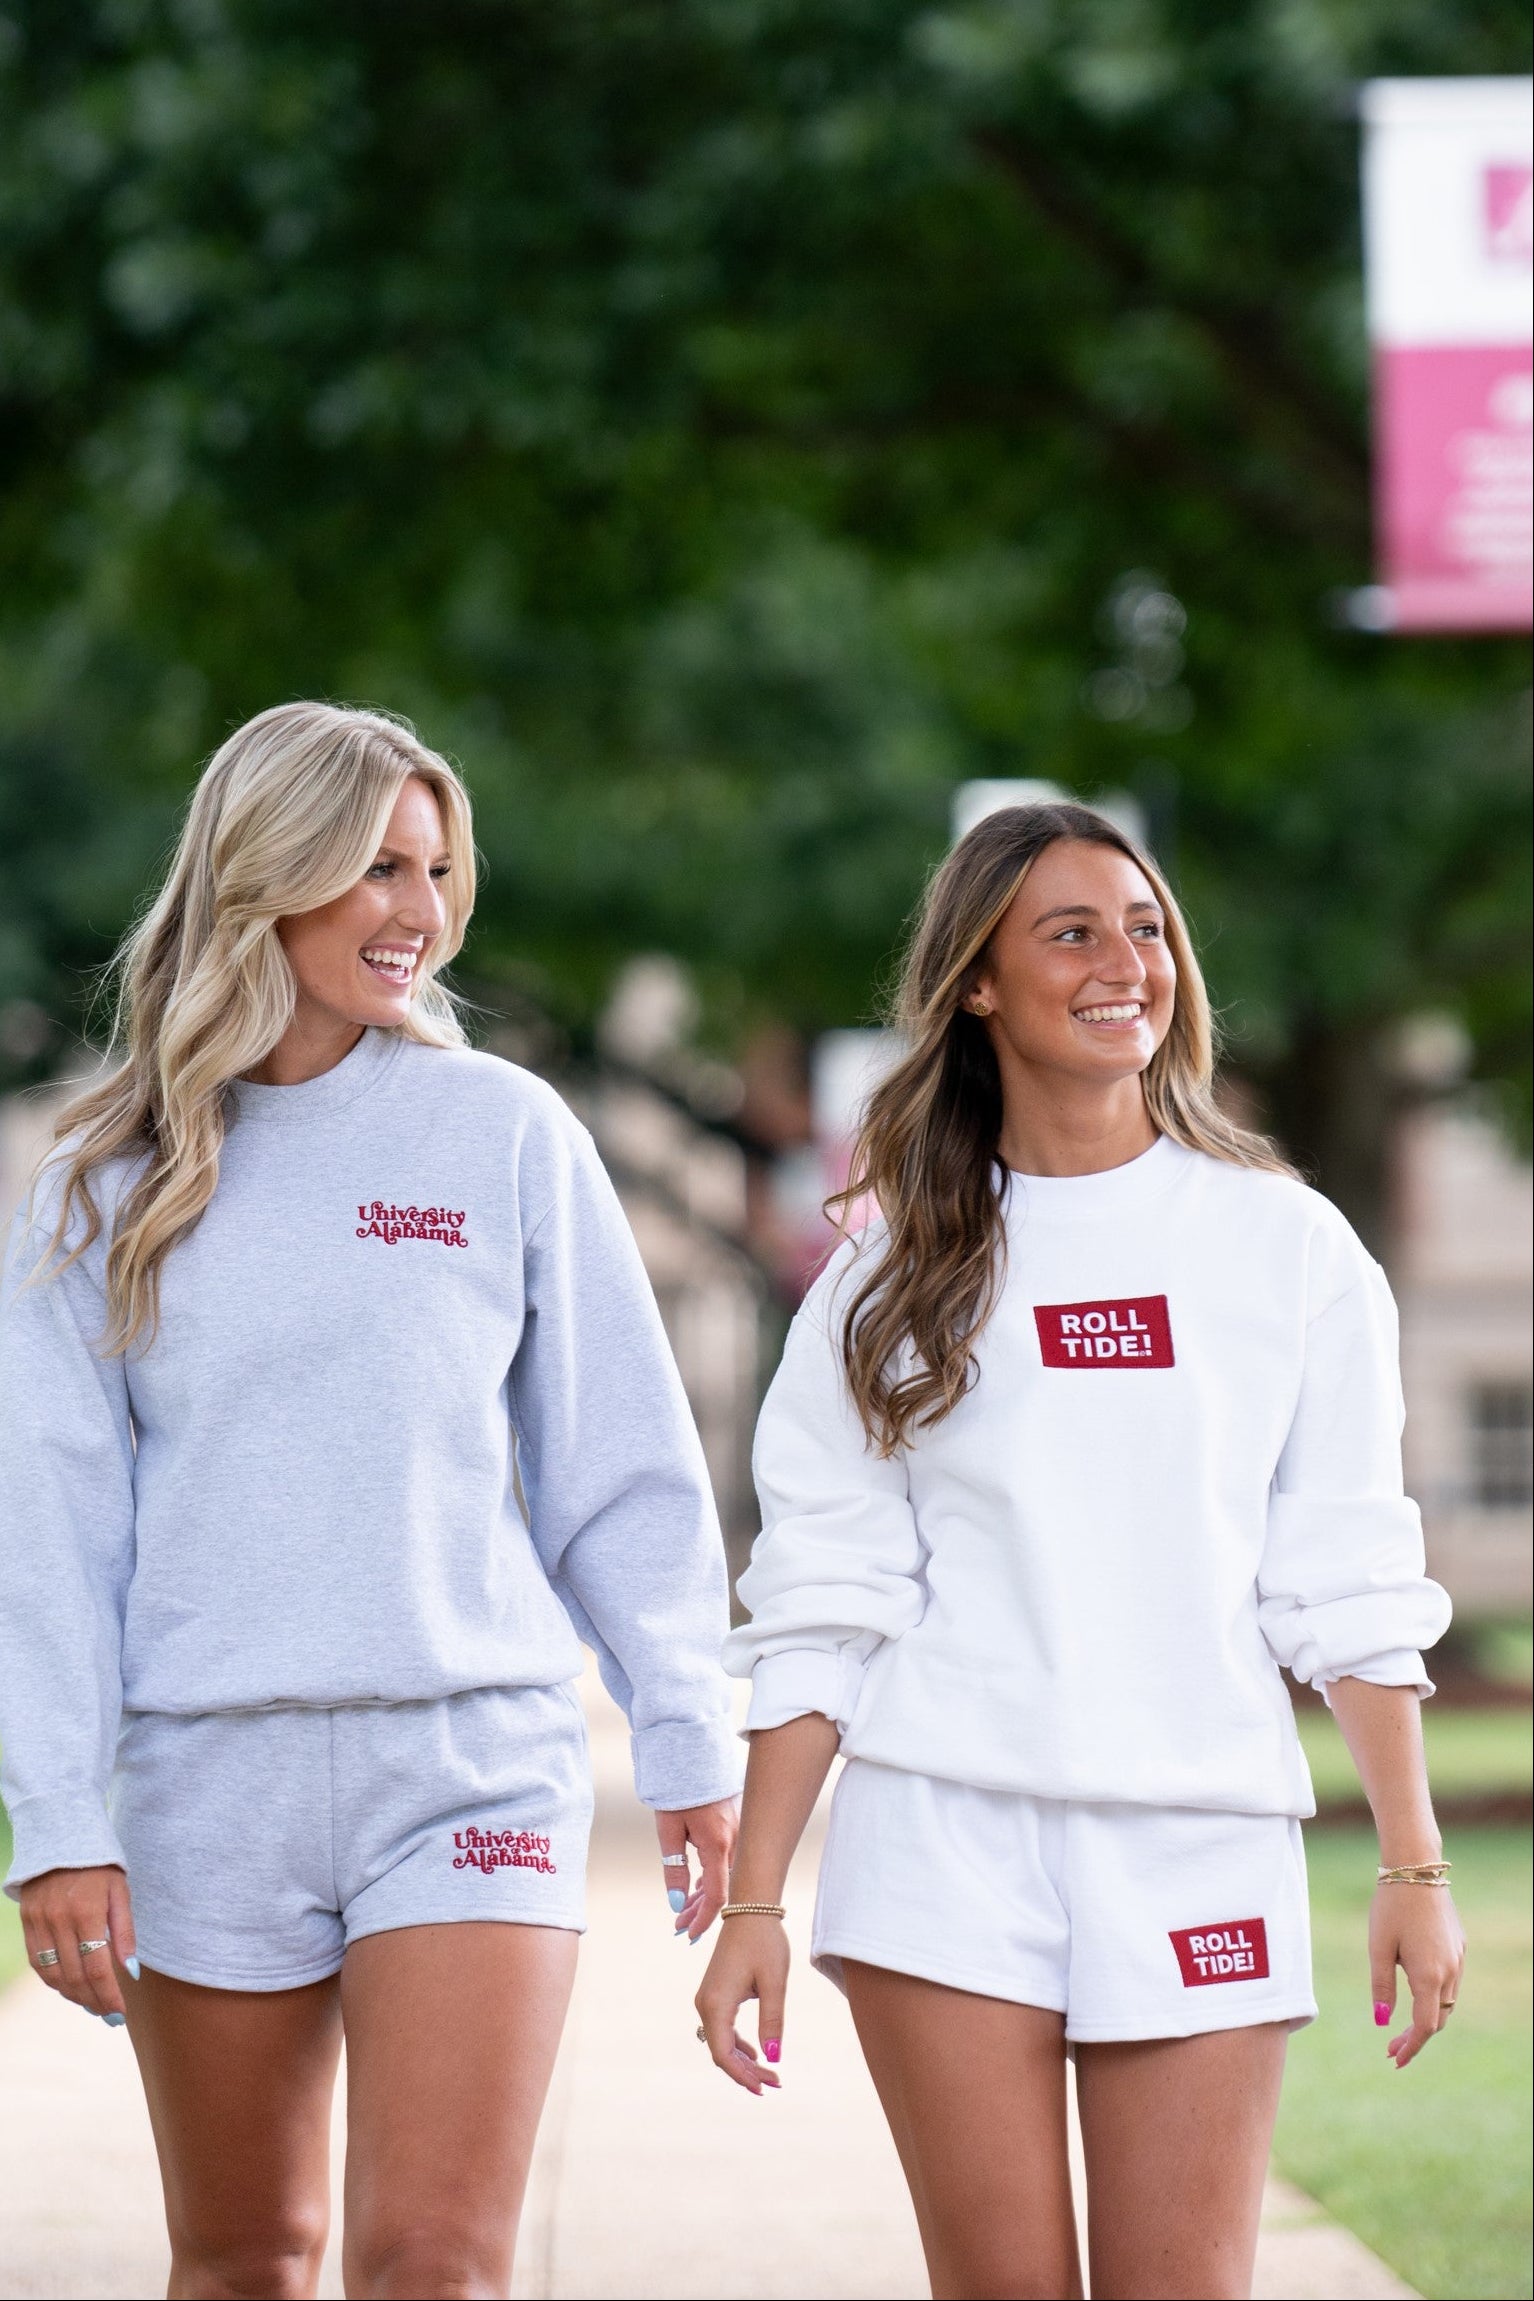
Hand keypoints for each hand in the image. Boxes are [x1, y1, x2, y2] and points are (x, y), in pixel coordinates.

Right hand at [18, 1866, 137, 2023]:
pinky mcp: (27, 1922)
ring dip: (72, 1995)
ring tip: (92, 2004)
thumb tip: (131, 1972)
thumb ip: (124, 1932)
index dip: (108, 1995)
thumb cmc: (100, 1865)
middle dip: (93, 2001)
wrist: (62, 1836)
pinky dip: (53, 1980)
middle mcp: (59, 1920)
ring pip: (52, 1975)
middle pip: (74, 1976)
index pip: (97, 1968)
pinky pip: (37, 1962)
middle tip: (109, 2015)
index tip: (120, 2013)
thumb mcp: (120, 1892)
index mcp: (87, 1911)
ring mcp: (38, 1922)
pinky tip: (69, 1986)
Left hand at [654, 1798, 737, 1941]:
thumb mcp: (668, 1831)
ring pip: (728, 1875)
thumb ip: (675, 1869)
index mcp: (718, 1844)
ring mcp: (738, 1831)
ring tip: (684, 1910)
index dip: (704, 1920)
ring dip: (706, 1894)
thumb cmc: (676, 1790)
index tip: (688, 1934)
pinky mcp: (736, 1824)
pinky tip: (699, 1885)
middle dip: (701, 1911)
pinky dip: (714, 1876)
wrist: (690, 1752)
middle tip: (679, 1926)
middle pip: (724, 1888)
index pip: (718, 1896)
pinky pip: (729, 1859)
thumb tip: (678, 1904)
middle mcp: (735, 1840)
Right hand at [695, 1913, 786, 2094]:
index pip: (723, 2054)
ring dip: (743, 2060)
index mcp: (717, 2003)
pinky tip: (756, 2054)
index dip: (742, 2076)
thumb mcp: (774, 1983)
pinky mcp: (714, 1993)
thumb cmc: (764, 1942)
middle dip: (746, 2072)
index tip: (766, 2088)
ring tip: (770, 2073)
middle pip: (721, 2051)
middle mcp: (705, 2003)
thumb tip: (772, 2057)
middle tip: (775, 2083)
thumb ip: (772, 2021)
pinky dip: (738, 2045)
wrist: (750, 1909)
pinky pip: (722, 2029)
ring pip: (721, 2042)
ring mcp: (707, 1998)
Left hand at [1371, 1882, 1465, 2069]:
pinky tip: (1416, 1992)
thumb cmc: (1391, 1906)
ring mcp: (1458, 1958)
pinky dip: (1435, 1996)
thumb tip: (1382, 2021)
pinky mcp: (1459, 1945)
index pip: (1425, 2026)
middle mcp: (1450, 1971)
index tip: (1394, 2060)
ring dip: (1427, 2016)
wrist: (1416, 1868)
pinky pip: (1450, 1981)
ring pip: (1446, 2001)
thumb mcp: (1378, 1948)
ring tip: (1400, 2025)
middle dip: (1416, 2036)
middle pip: (1438, 2018)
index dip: (1411, 2047)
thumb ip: (1381, 1987)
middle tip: (1390, 2048)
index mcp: (1429, 1975)